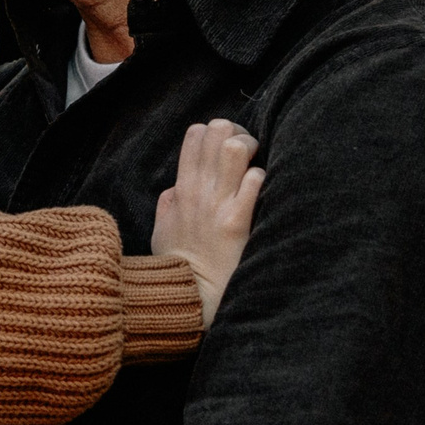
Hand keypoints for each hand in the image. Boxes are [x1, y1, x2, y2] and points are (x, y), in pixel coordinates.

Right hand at [151, 119, 264, 326]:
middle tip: (247, 156)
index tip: (226, 151)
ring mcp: (218, 204)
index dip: (217, 133)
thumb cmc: (178, 263)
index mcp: (181, 187)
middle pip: (219, 129)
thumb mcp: (162, 227)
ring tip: (254, 168)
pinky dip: (262, 180)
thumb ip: (169, 201)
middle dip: (239, 135)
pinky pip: (255, 180)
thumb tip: (178, 187)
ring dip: (252, 152)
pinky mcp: (237, 222)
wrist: (190, 295)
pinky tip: (261, 193)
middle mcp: (198, 189)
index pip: (196, 133)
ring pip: (236, 147)